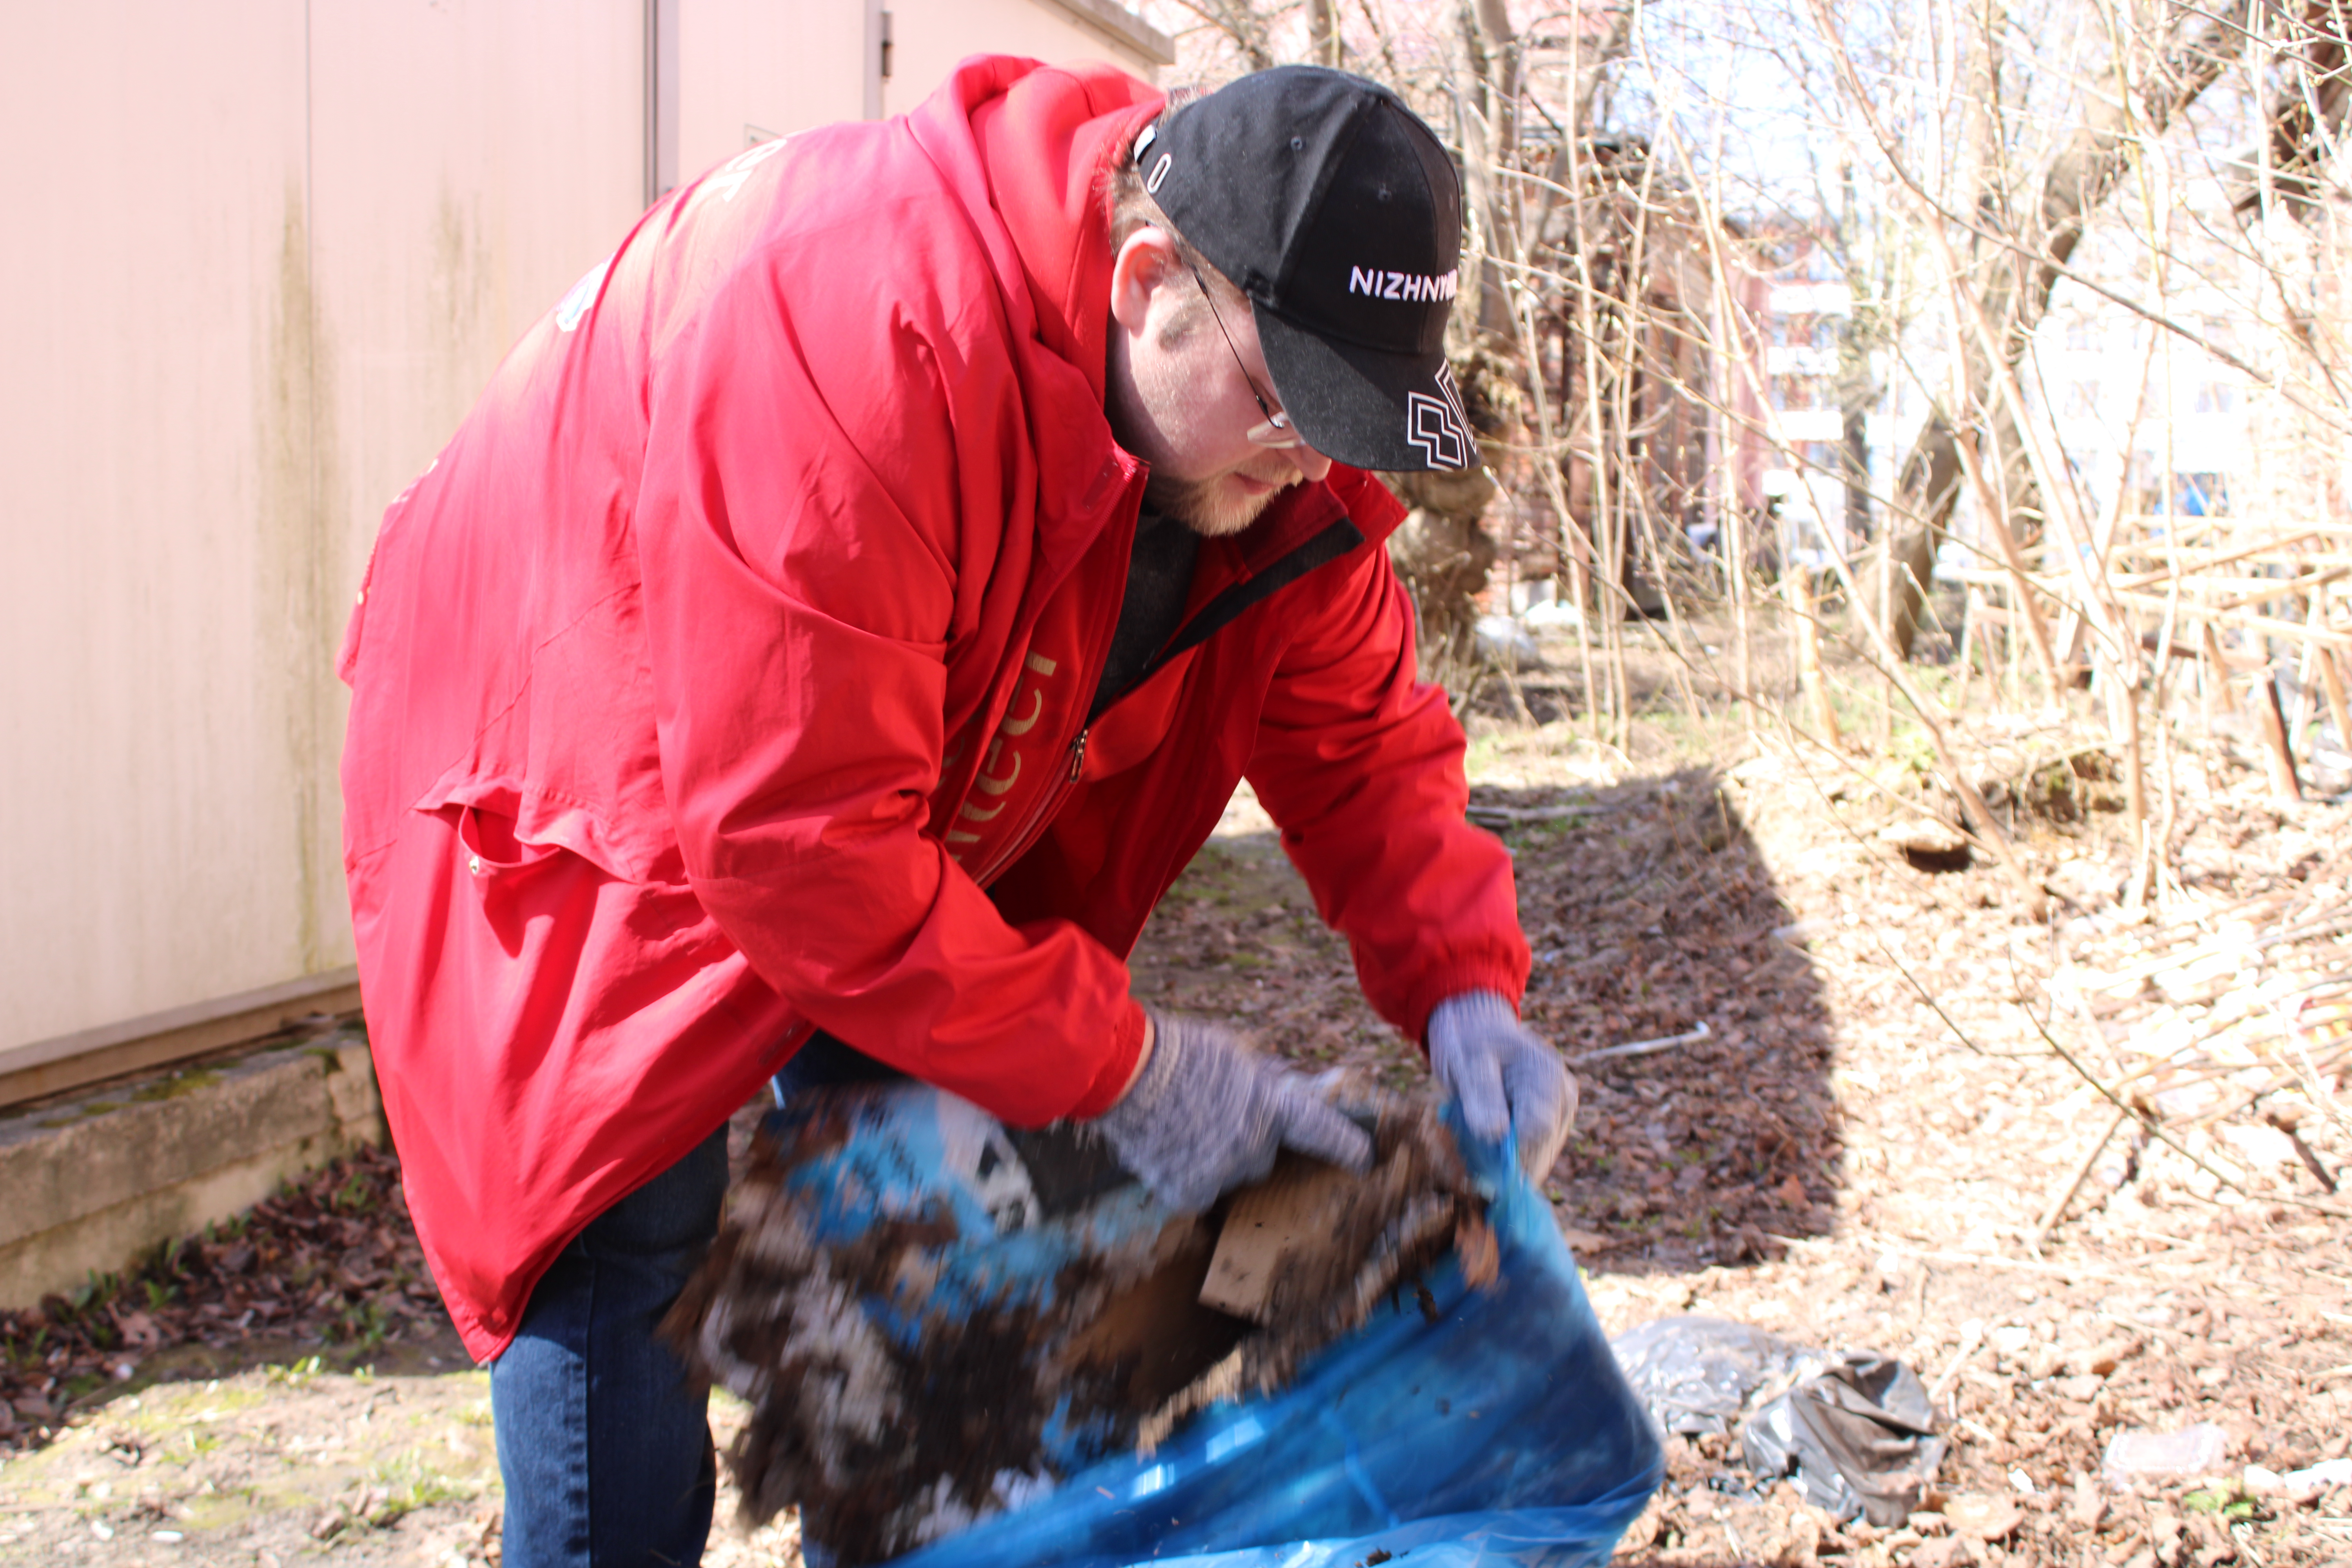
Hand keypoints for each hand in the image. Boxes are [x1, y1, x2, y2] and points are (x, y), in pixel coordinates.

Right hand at [1093, 1010, 1373, 1212]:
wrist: (1123, 1071)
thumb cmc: (1180, 1052)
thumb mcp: (1237, 1057)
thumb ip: (1267, 1082)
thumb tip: (1291, 1091)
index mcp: (1273, 1108)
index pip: (1324, 1134)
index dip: (1348, 1149)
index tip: (1364, 1161)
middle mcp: (1254, 1148)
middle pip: (1263, 1156)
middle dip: (1245, 1141)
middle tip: (1212, 1116)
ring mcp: (1221, 1175)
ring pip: (1228, 1174)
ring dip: (1213, 1158)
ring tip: (1180, 1126)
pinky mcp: (1188, 1193)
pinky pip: (1198, 1192)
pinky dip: (1185, 1176)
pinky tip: (1166, 1148)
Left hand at [1427, 991, 1576, 1177]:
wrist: (1475, 1030)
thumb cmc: (1468, 1042)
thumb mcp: (1466, 1062)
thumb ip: (1482, 1096)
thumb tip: (1497, 1135)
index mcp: (1545, 1074)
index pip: (1537, 1131)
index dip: (1508, 1151)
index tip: (1479, 1152)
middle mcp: (1563, 1092)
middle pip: (1541, 1148)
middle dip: (1506, 1157)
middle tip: (1473, 1146)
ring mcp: (1562, 1107)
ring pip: (1540, 1155)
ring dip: (1507, 1156)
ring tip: (1480, 1132)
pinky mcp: (1554, 1119)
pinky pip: (1535, 1150)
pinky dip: (1511, 1152)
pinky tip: (1492, 1136)